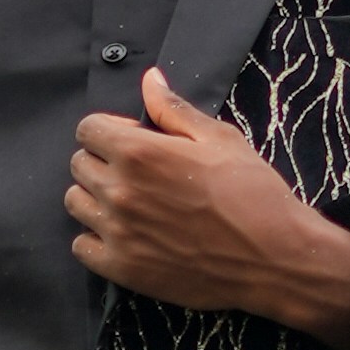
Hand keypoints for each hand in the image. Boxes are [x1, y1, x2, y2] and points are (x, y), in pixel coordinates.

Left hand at [67, 69, 349, 349]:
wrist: (273, 258)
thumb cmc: (253, 194)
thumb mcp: (219, 139)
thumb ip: (174, 110)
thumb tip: (149, 80)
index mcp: (139, 152)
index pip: (88, 129)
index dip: (110, 130)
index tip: (134, 140)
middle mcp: (120, 191)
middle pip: (79, 164)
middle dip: (103, 161)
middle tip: (137, 173)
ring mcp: (118, 232)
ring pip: (76, 203)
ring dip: (95, 198)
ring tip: (128, 204)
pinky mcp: (123, 269)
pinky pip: (81, 247)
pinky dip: (95, 239)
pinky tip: (124, 235)